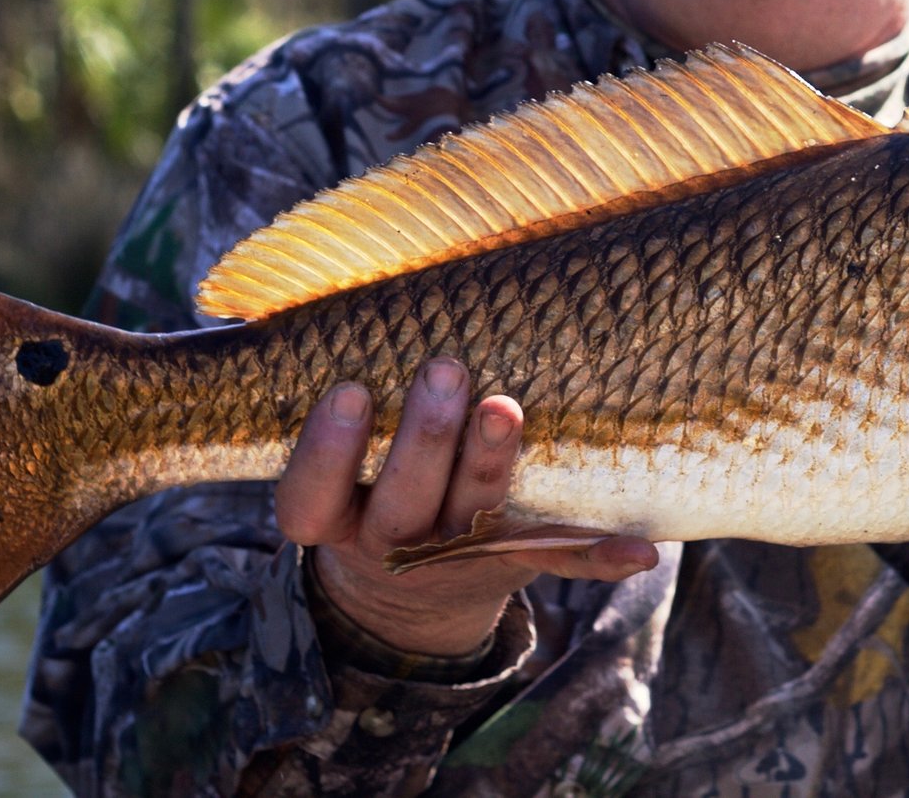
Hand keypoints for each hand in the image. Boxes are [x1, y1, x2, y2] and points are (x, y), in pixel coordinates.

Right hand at [276, 358, 658, 655]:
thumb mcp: (330, 469)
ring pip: (474, 520)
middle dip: (424, 440)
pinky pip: (560, 560)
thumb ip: (328, 407)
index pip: (309, 497)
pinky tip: (641, 548)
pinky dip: (601, 556)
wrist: (409, 593)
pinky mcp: (516, 562)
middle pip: (400, 505)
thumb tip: (267, 314)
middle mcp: (390, 545)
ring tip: (505, 408)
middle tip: (446, 373)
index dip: (325, 451)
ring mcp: (456, 559)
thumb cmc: (366, 486)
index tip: (349, 390)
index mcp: (334, 519)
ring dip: (491, 466)